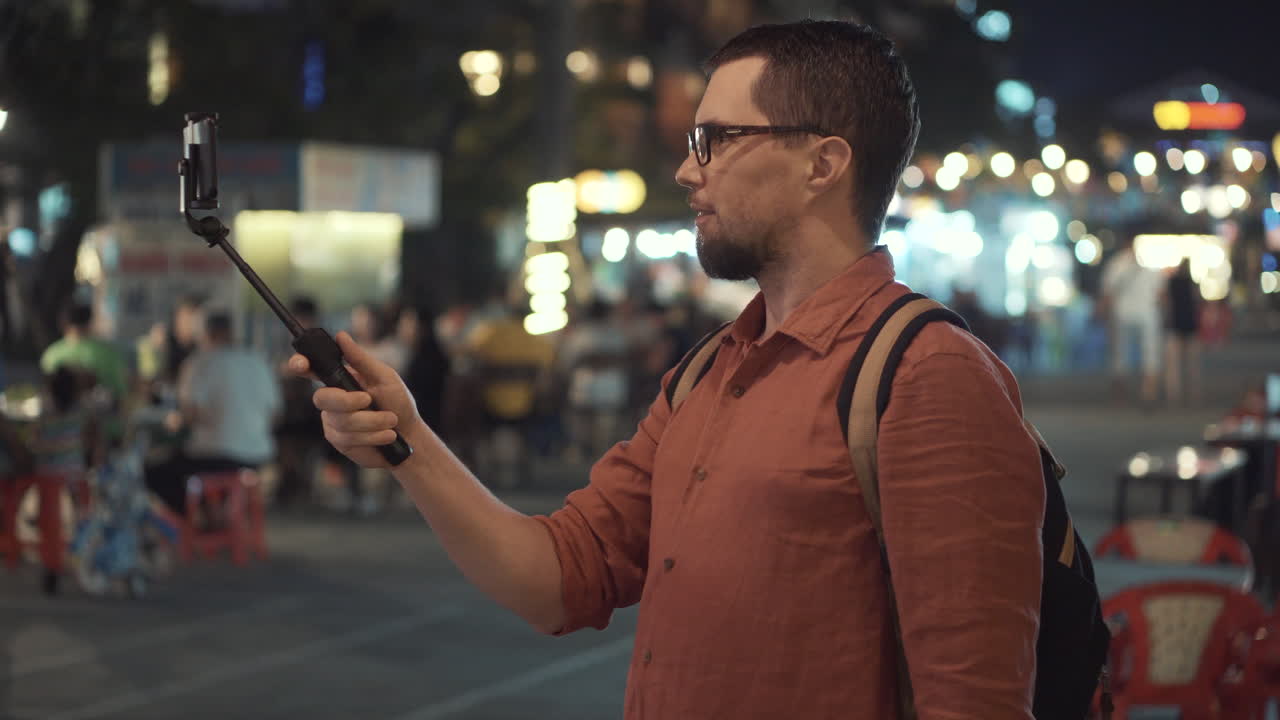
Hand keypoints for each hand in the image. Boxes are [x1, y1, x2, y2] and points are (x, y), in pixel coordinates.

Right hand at [287, 331, 421, 468]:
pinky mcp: (339, 440)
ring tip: (391, 421)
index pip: (313, 369)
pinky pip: (347, 437)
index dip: (300, 365)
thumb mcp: (384, 377)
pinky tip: (387, 435)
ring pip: (340, 420)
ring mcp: (333, 421)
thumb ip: (361, 359)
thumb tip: (340, 336)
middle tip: (369, 399)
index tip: (300, 365)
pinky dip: (372, 435)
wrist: (409, 436)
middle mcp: (332, 399)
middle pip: (322, 398)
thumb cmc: (398, 402)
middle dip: (347, 401)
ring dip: (372, 421)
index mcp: (341, 378)